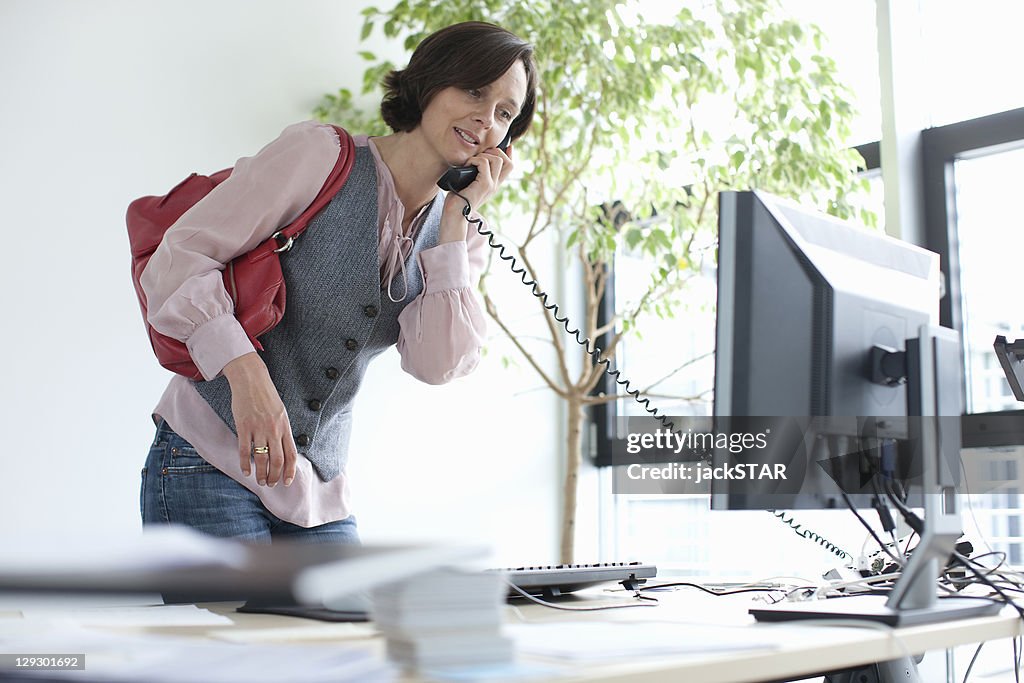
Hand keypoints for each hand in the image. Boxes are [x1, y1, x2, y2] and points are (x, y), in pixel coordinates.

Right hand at [222, 352, 296, 486]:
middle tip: (271, 484)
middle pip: (277, 460)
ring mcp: (259, 428)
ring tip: (260, 481)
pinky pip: (245, 450)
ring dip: (261, 473)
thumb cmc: (266, 395)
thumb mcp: (280, 412)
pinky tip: (246, 471)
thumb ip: (282, 429)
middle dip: (275, 476)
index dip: (290, 470)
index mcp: (285, 426)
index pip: (291, 454)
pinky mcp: (244, 426)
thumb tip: (283, 448)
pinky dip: (245, 463)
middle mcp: (274, 429)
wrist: (251, 379)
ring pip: (262, 458)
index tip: (287, 481)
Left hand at [440, 144, 512, 241]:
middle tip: (480, 154)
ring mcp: (492, 185)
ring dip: (483, 155)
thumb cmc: (457, 199)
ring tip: (471, 162)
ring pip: (498, 159)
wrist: (454, 214)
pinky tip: (466, 166)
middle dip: (494, 151)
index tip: (506, 146)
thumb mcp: (468, 183)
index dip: (509, 154)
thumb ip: (474, 173)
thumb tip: (471, 159)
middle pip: (507, 161)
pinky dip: (474, 160)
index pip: (510, 166)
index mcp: (493, 185)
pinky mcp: (485, 185)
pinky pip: (484, 163)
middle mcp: (495, 185)